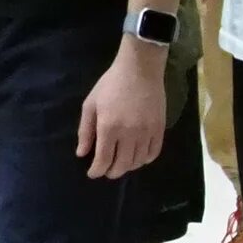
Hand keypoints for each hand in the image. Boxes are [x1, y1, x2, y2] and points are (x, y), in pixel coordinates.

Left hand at [79, 41, 170, 180]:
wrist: (140, 69)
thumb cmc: (111, 85)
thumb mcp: (91, 105)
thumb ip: (85, 131)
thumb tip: (82, 154)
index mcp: (108, 128)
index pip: (103, 160)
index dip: (96, 171)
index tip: (92, 173)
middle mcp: (129, 134)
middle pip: (122, 165)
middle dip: (112, 172)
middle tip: (106, 171)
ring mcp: (147, 132)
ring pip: (138, 161)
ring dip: (128, 167)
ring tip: (121, 163)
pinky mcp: (159, 128)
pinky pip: (154, 152)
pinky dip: (145, 159)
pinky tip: (139, 157)